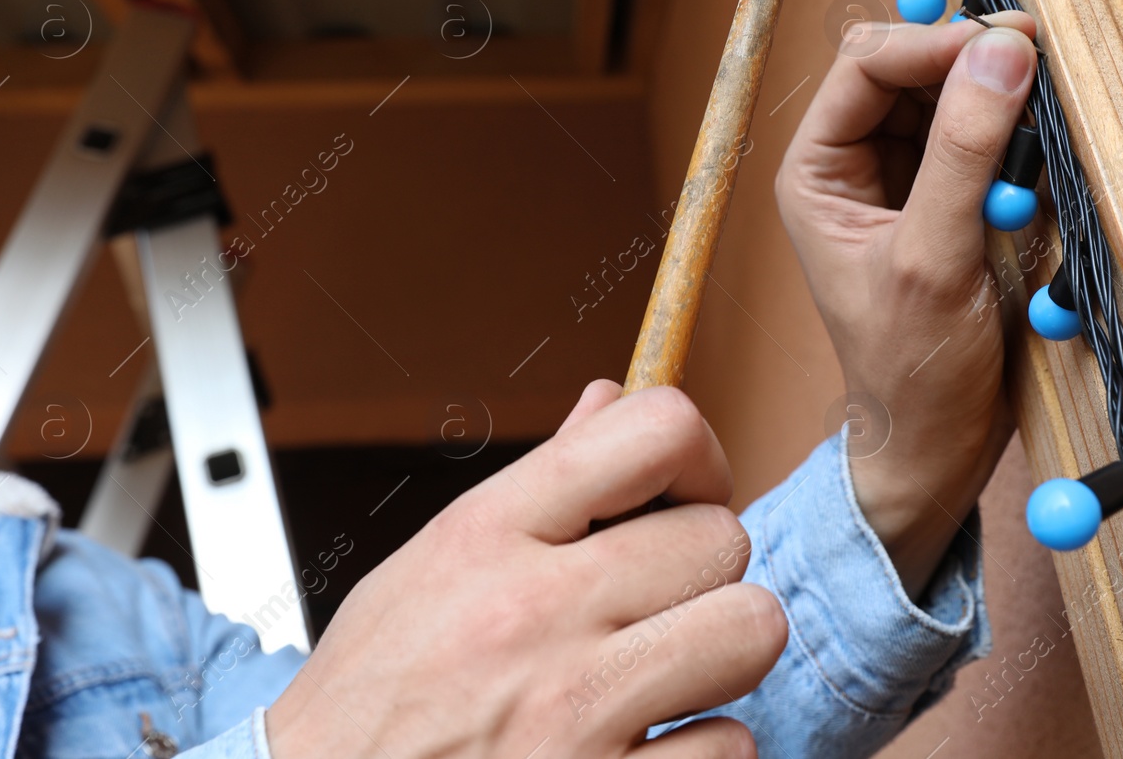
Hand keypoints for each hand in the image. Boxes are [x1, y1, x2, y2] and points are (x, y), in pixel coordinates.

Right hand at [267, 381, 786, 758]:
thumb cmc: (371, 701)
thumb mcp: (429, 567)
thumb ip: (535, 485)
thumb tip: (608, 399)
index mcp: (489, 535)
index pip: (655, 430)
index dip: (698, 458)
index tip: (682, 497)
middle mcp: (536, 612)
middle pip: (722, 537)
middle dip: (702, 572)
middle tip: (654, 605)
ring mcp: (574, 711)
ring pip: (751, 629)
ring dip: (718, 656)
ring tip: (661, 673)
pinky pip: (732, 747)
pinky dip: (700, 753)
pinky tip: (640, 750)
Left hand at [775, 14, 1039, 595]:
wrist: (938, 443)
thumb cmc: (911, 370)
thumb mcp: (933, 260)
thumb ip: (964, 154)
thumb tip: (1000, 54)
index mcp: (818, 171)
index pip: (868, 65)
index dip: (935, 44)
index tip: (1008, 44)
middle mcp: (857, 163)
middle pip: (914, 69)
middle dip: (973, 63)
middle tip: (1042, 61)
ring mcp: (907, 179)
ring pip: (956, 97)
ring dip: (1002, 99)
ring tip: (1047, 110)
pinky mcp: (954, 199)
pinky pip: (988, 140)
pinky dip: (1019, 139)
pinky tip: (1044, 151)